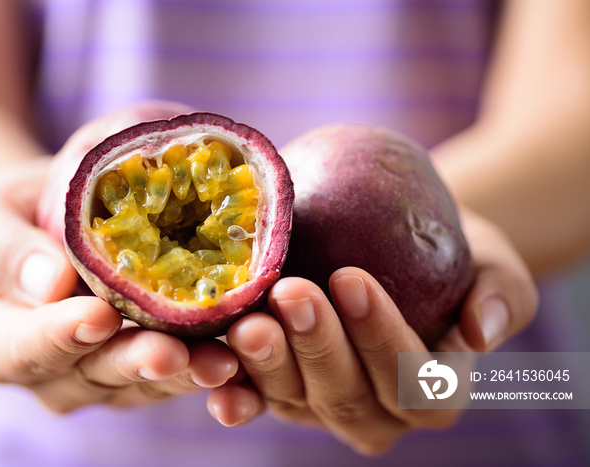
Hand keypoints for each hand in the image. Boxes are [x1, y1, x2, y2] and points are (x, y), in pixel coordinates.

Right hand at [0, 119, 236, 412]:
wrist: (48, 230)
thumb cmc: (11, 221)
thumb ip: (5, 249)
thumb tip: (49, 282)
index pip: (24, 348)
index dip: (61, 336)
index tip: (98, 315)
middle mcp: (52, 372)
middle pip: (92, 375)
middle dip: (134, 362)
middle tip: (170, 351)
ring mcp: (101, 376)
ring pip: (142, 383)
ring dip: (182, 372)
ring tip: (219, 360)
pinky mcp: (145, 368)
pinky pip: (176, 372)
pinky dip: (206, 363)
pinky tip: (240, 354)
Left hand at [206, 208, 537, 454]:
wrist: (399, 244)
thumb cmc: (451, 253)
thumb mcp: (493, 262)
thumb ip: (502, 295)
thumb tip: (483, 333)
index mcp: (433, 395)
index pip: (414, 381)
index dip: (383, 338)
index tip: (352, 278)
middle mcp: (378, 413)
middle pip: (348, 393)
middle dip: (318, 345)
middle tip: (292, 292)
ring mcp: (323, 406)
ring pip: (296, 398)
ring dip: (270, 362)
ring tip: (249, 319)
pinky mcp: (281, 391)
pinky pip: (255, 396)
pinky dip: (235, 388)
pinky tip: (212, 367)